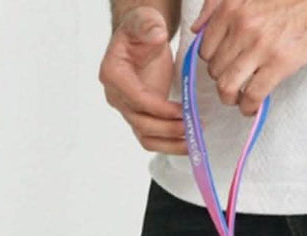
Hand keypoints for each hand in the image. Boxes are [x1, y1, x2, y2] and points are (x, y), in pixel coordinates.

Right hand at [100, 7, 185, 154]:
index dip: (158, 108)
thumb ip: (148, 26)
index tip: (181, 111)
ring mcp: (128, 109)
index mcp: (113, 75)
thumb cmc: (140, 29)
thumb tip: (157, 36)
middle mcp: (117, 97)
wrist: (139, 38)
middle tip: (192, 127)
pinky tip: (187, 144)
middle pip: (140, 123)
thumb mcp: (143, 20)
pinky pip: (152, 137)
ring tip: (192, 142)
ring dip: (168, 143)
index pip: (135, 99)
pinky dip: (169, 144)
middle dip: (167, 128)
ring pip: (145, 136)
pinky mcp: (141, 115)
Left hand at [191, 0, 306, 114]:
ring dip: (231, 98)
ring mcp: (261, 46)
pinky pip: (251, 96)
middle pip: (215, 70)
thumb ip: (219, 4)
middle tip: (237, 82)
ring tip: (240, 98)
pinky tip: (252, 107)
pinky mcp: (280, 62)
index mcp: (233, 8)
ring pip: (227, 86)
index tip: (225, 66)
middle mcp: (243, 26)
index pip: (205, 50)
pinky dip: (248, 107)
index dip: (214, 63)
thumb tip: (196, 29)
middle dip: (223, 80)